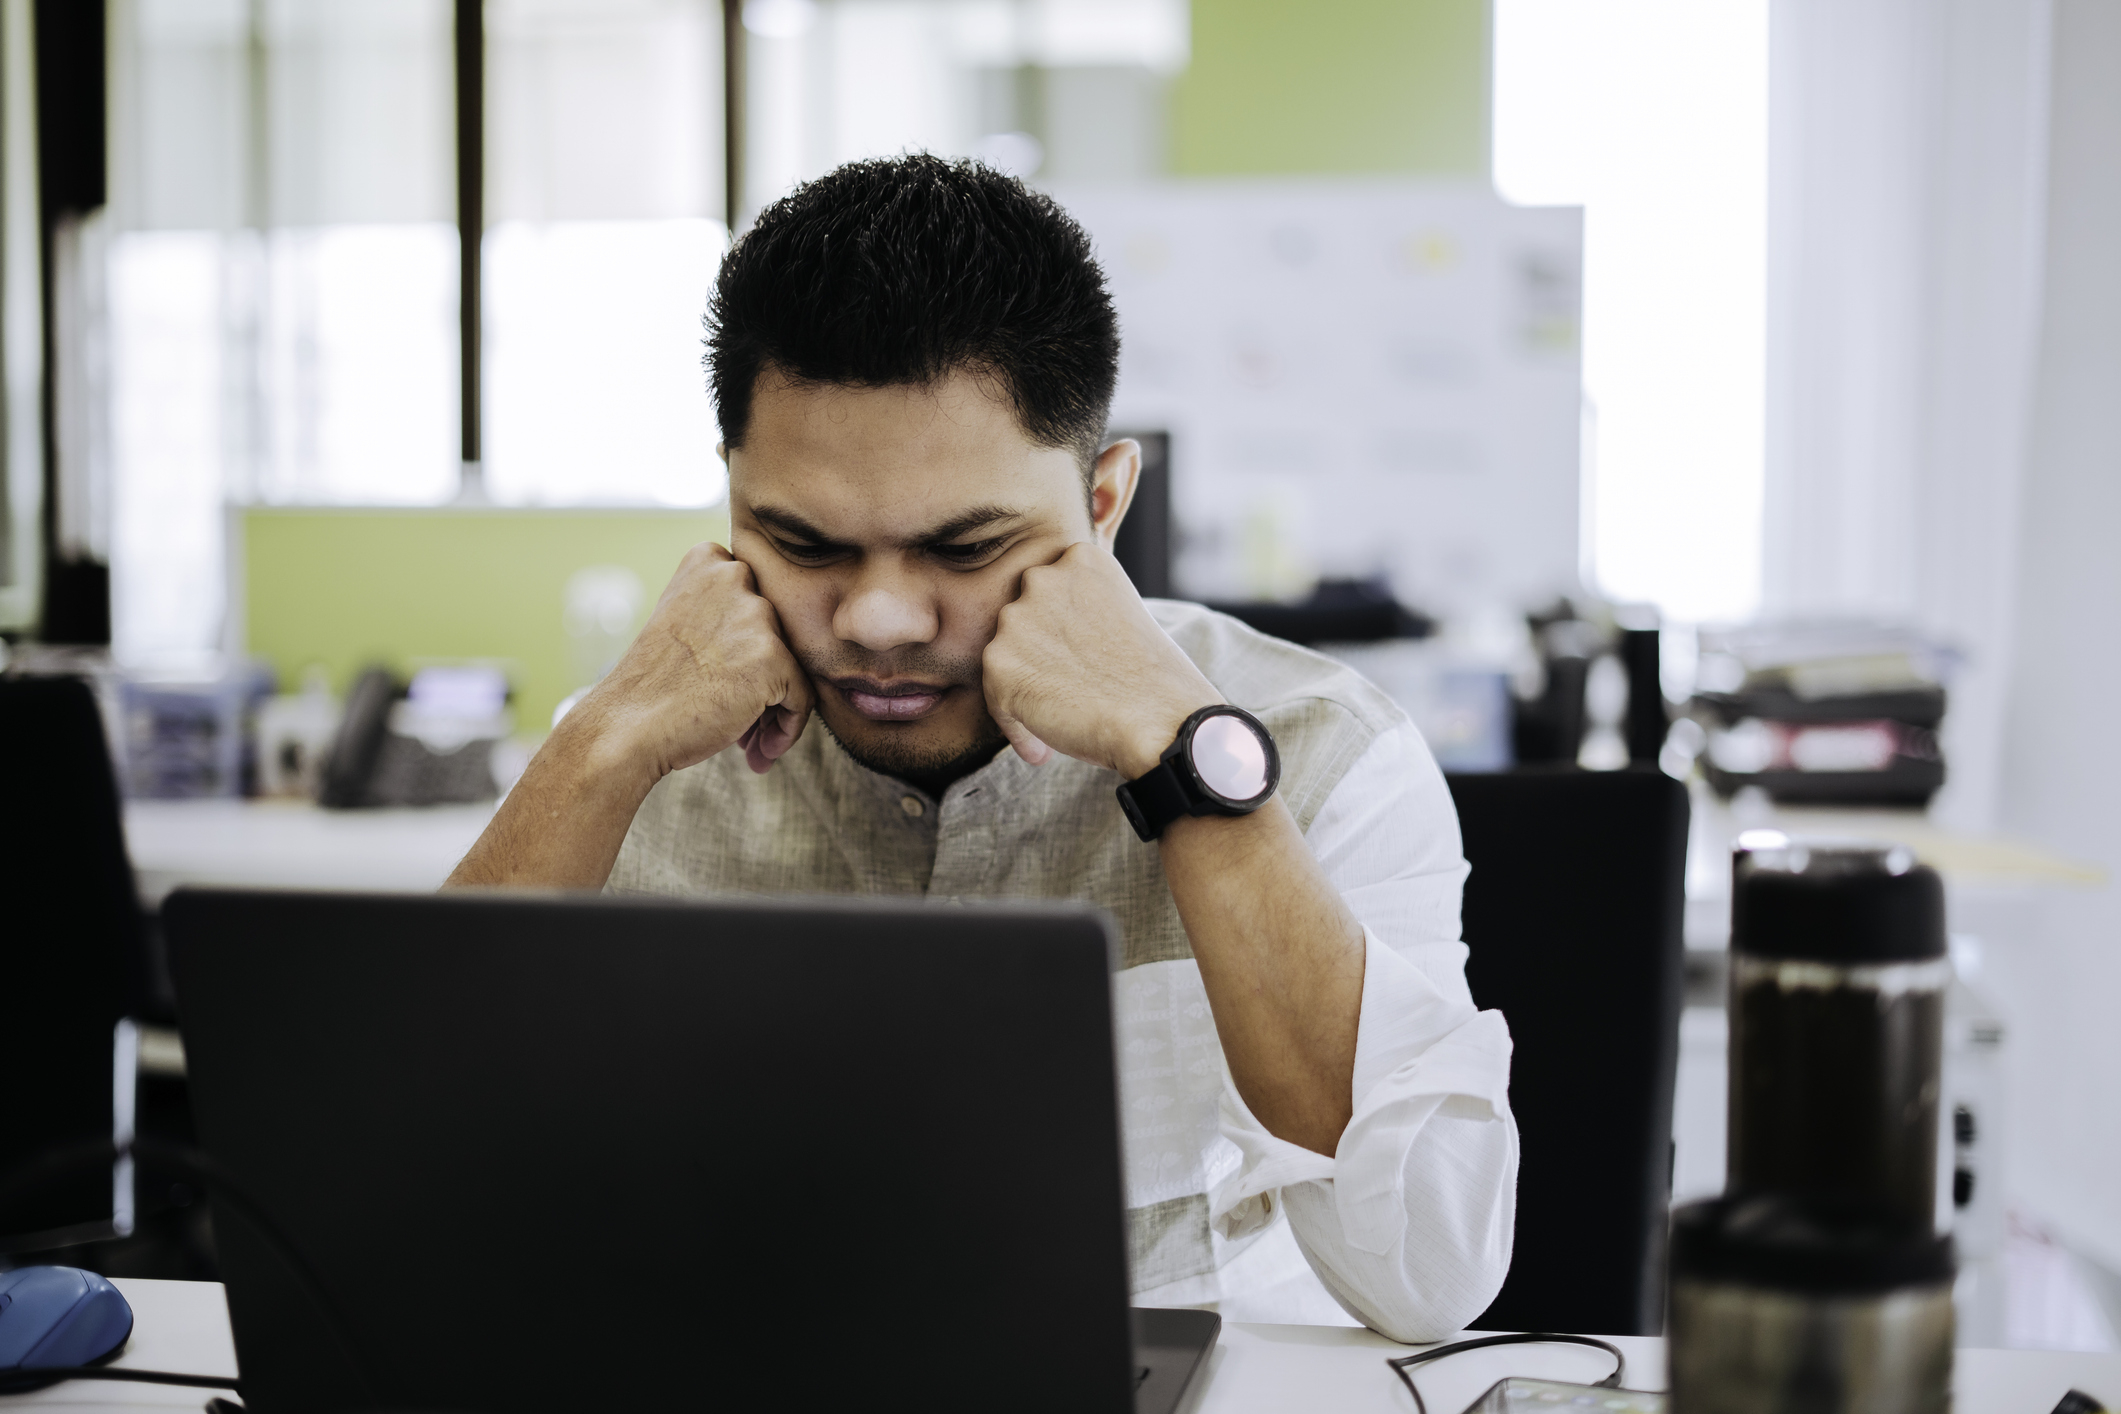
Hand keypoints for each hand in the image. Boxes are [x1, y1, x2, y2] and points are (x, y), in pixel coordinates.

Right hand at [571, 542, 812, 778]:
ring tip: (752, 743)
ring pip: (793, 667)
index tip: (729, 681)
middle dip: (763, 681)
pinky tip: (760, 751)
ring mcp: (756, 615)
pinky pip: (802, 698)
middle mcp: (735, 576)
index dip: (749, 648)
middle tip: (743, 723)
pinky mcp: (773, 656)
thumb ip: (726, 616)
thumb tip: (773, 645)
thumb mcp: (683, 623)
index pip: (758, 602)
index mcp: (709, 562)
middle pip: (778, 635)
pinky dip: (788, 728)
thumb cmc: (652, 686)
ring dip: (775, 708)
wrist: (627, 726)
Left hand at [982, 541, 1220, 776]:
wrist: (1159, 720)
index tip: (1080, 661)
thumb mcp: (1122, 612)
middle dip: (1038, 655)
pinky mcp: (998, 663)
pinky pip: (996, 700)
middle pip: (1022, 621)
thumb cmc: (1152, 679)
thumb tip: (1048, 636)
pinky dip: (1017, 727)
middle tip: (1069, 689)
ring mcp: (1016, 619)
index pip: (1049, 591)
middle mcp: (1042, 578)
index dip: (1060, 631)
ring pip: (1005, 659)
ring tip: (1061, 717)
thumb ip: (1081, 608)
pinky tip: (1044, 748)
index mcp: (1079, 558)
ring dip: (1025, 688)